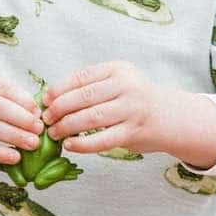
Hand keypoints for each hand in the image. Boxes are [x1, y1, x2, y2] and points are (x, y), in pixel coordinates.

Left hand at [40, 60, 166, 154]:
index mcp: (118, 70)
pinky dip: (82, 144)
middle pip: (83, 97)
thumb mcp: (119, 82)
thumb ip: (92, 86)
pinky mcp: (133, 132)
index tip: (45, 100)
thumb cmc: (136, 100)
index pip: (81, 77)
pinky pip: (102, 140)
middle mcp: (126, 86)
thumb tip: (52, 97)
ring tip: (54, 133)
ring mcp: (131, 110)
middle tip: (46, 119)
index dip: (59, 89)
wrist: (170, 117)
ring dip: (66, 127)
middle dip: (59, 109)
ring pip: (90, 118)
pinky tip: (70, 145)